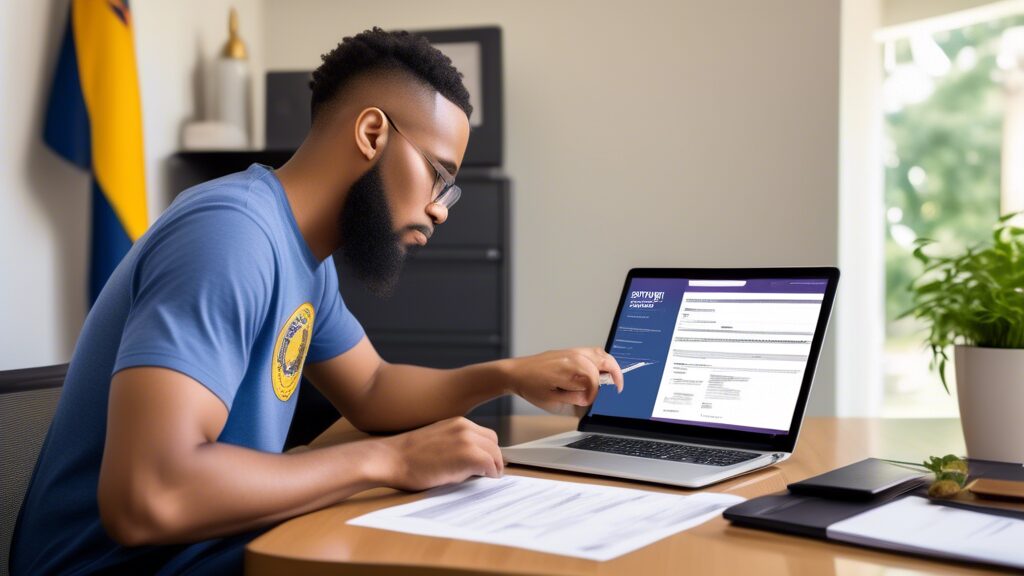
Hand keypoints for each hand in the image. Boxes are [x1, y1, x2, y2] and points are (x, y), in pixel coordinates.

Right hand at [373, 417, 503, 491]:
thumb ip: (457, 446)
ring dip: (494, 466)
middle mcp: (465, 428)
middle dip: (494, 458)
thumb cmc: (407, 456)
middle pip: (494, 443)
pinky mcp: (468, 455)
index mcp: (458, 423)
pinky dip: (491, 473)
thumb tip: (473, 463)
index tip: (488, 463)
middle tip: (491, 472)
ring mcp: (467, 440)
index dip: (489, 450)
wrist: (391, 459)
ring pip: (495, 453)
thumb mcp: (438, 442)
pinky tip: (483, 479)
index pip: (486, 435)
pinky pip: (490, 464)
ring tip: (487, 478)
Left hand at [507, 348, 622, 415]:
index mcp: (568, 369)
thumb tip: (588, 397)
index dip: (594, 394)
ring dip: (609, 365)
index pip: (593, 381)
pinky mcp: (569, 351)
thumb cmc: (530, 386)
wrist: (516, 373)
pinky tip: (600, 371)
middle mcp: (572, 357)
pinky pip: (591, 351)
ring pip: (600, 353)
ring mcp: (571, 352)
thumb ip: (573, 399)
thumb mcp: (551, 400)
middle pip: (603, 361)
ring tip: (613, 378)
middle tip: (618, 387)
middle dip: (614, 374)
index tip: (589, 401)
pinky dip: (601, 360)